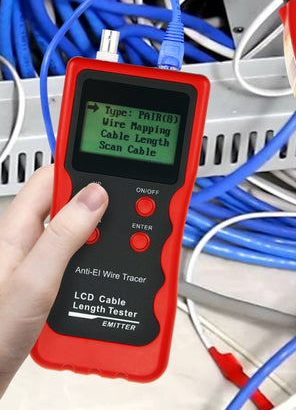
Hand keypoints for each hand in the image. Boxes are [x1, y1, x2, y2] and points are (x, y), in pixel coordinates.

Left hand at [0, 165, 107, 397]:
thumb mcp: (35, 282)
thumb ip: (64, 236)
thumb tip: (96, 196)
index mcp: (18, 232)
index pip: (51, 179)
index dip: (79, 164)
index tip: (110, 158)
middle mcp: (30, 243)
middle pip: (71, 204)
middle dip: (101, 202)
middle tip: (130, 203)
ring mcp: (42, 264)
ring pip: (81, 231)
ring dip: (105, 230)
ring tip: (129, 230)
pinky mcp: (52, 283)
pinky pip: (84, 257)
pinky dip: (104, 255)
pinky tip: (116, 262)